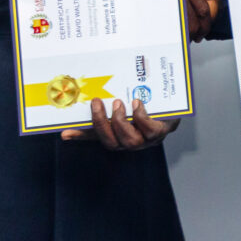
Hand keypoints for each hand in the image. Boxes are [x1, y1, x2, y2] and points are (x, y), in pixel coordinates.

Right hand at [61, 98, 178, 149]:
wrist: (176, 102)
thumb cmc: (146, 104)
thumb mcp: (124, 101)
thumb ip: (107, 102)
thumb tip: (83, 98)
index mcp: (118, 134)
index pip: (95, 138)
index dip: (80, 136)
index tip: (64, 131)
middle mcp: (130, 141)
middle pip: (112, 142)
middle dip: (102, 123)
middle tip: (97, 102)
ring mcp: (147, 139)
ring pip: (130, 140)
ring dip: (121, 122)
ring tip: (119, 103)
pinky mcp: (162, 131)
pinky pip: (151, 130)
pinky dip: (142, 118)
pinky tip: (137, 104)